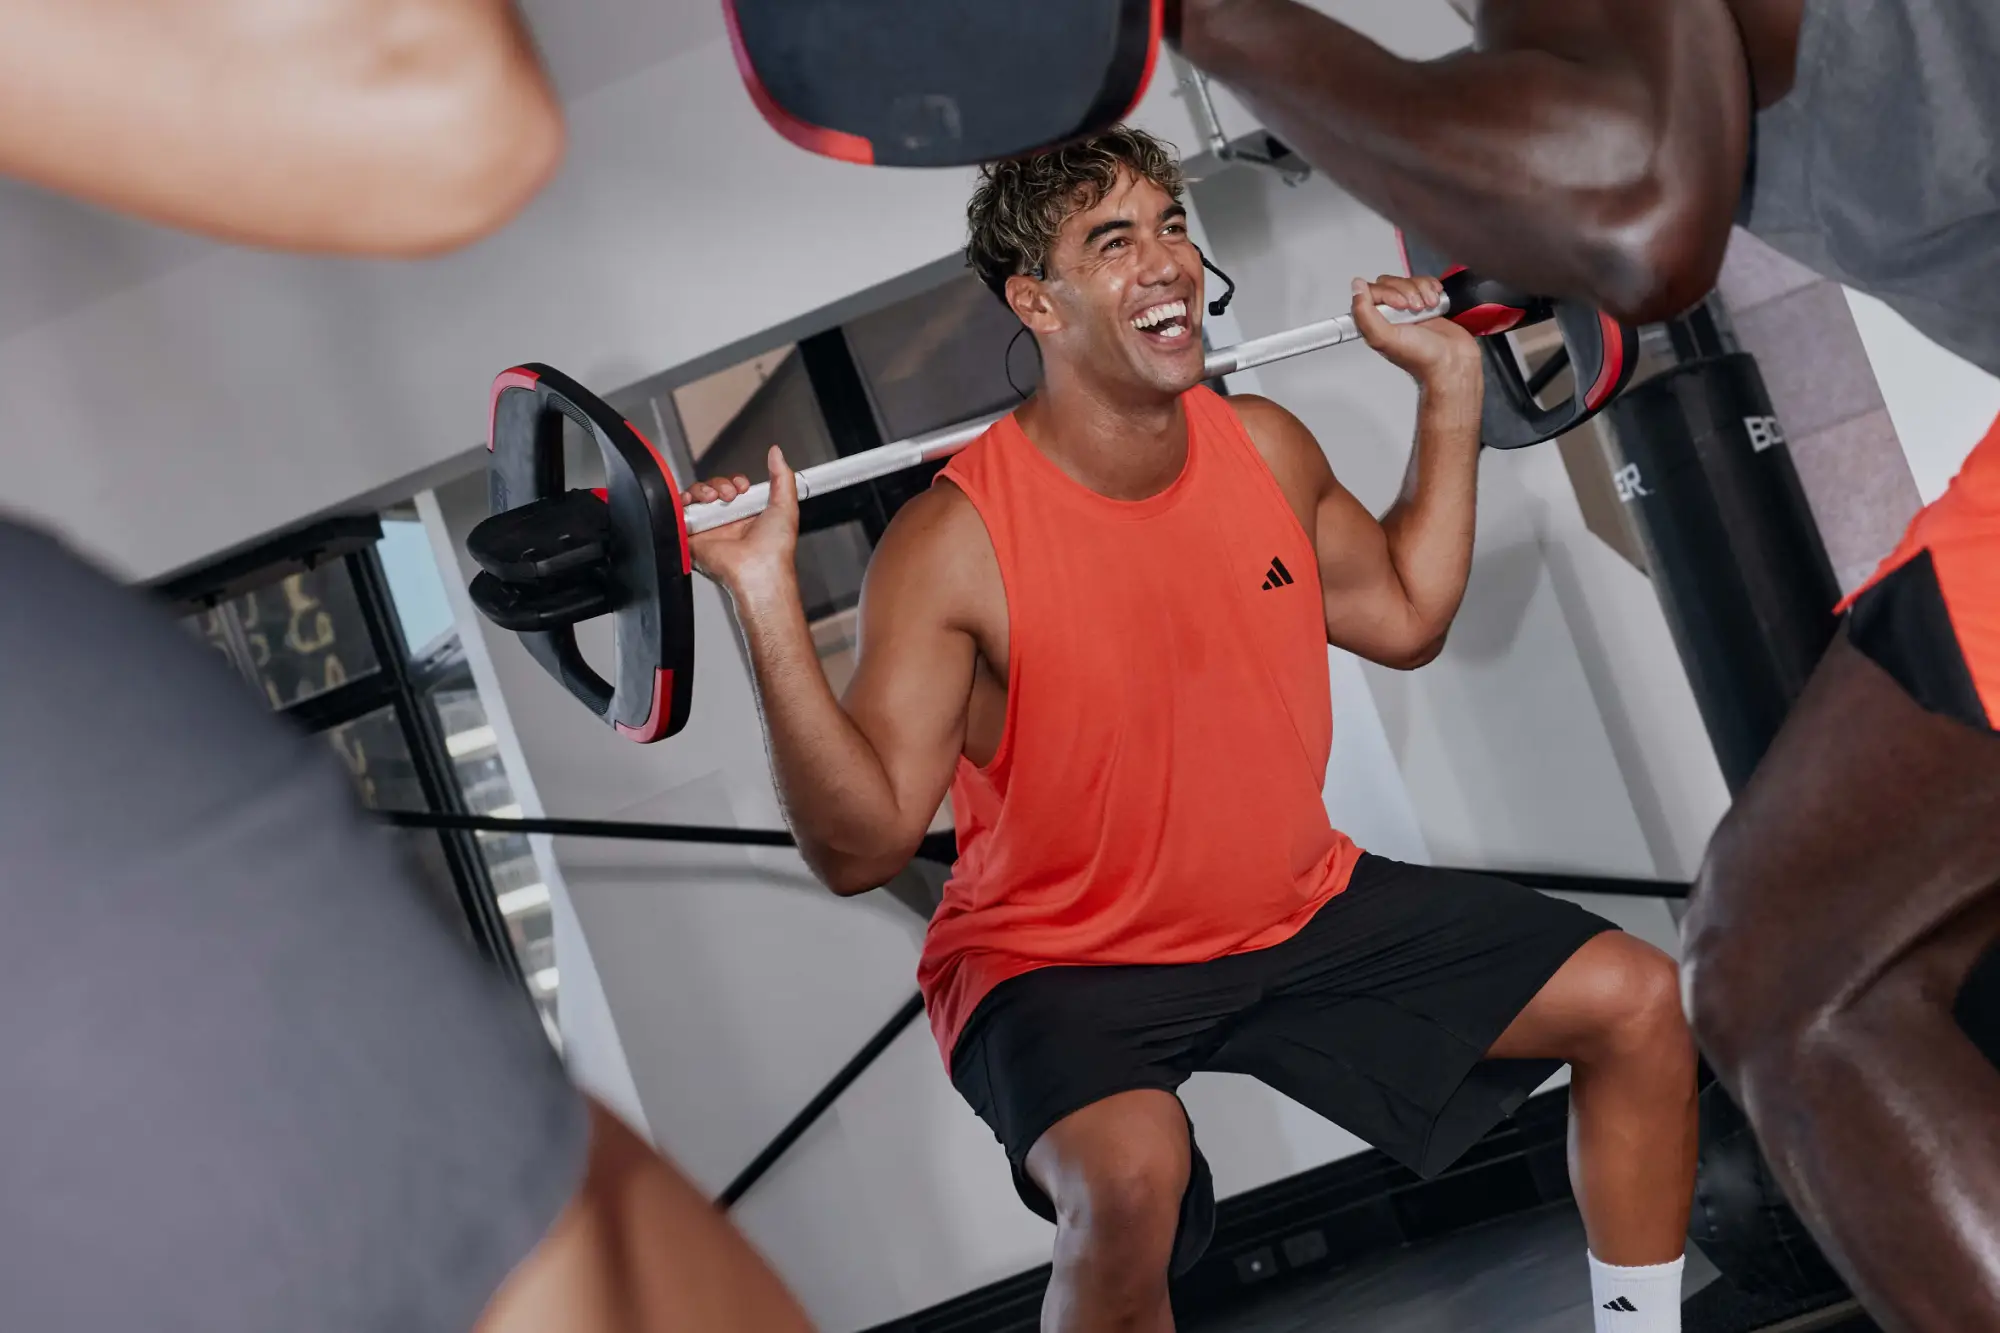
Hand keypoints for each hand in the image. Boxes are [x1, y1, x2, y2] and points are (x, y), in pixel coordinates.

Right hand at [684, 446, 800, 597]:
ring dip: (702, 490)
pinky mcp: (691, 538)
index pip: (731, 488)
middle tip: (729, 495)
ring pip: (694, 497)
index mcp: (745, 516)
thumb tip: (777, 453)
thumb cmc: (775, 548)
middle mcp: (725, 522)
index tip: (742, 486)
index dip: (734, 482)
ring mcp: (708, 529)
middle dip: (718, 484)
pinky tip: (693, 502)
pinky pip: (678, 514)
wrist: (758, 570)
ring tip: (713, 498)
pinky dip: (681, 502)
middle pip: (711, 489)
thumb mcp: (785, 505)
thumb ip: (782, 477)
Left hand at [1350, 274, 1480, 387]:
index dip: (1387, 293)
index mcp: (1375, 323)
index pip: (1371, 291)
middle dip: (1407, 291)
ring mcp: (1408, 309)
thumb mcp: (1384, 338)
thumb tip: (1357, 286)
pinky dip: (1431, 288)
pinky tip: (1435, 301)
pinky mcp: (1426, 304)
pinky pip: (1424, 283)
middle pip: (1390, 283)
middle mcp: (1389, 315)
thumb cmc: (1421, 358)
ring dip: (1422, 290)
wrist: (1453, 362)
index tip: (1400, 306)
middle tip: (1416, 309)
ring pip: (1408, 281)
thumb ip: (1364, 313)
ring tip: (1428, 307)